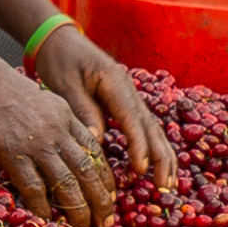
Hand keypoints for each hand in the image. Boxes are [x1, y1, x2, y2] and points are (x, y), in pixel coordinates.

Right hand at [0, 50, 119, 226]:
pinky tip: (47, 219)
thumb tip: (62, 147)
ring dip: (78, 209)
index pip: (95, 150)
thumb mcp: (38, 101)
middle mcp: (57, 130)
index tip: (111, 196)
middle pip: (88, 170)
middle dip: (100, 199)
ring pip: (68, 182)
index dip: (105, 177)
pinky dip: (42, 205)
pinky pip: (34, 186)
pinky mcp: (12, 153)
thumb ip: (54, 123)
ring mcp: (36, 142)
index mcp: (65, 116)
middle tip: (106, 221)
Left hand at [26, 20, 181, 200]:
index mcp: (115, 83)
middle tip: (165, 186)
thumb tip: (96, 141)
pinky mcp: (124, 104)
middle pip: (151, 126)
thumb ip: (82, 110)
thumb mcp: (64, 85)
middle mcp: (129, 91)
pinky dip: (153, 148)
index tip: (141, 170)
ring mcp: (129, 97)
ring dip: (162, 156)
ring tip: (168, 183)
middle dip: (161, 157)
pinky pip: (143, 128)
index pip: (132, 118)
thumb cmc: (60, 59)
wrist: (59, 40)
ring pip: (152, 129)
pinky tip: (156, 167)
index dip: (139, 146)